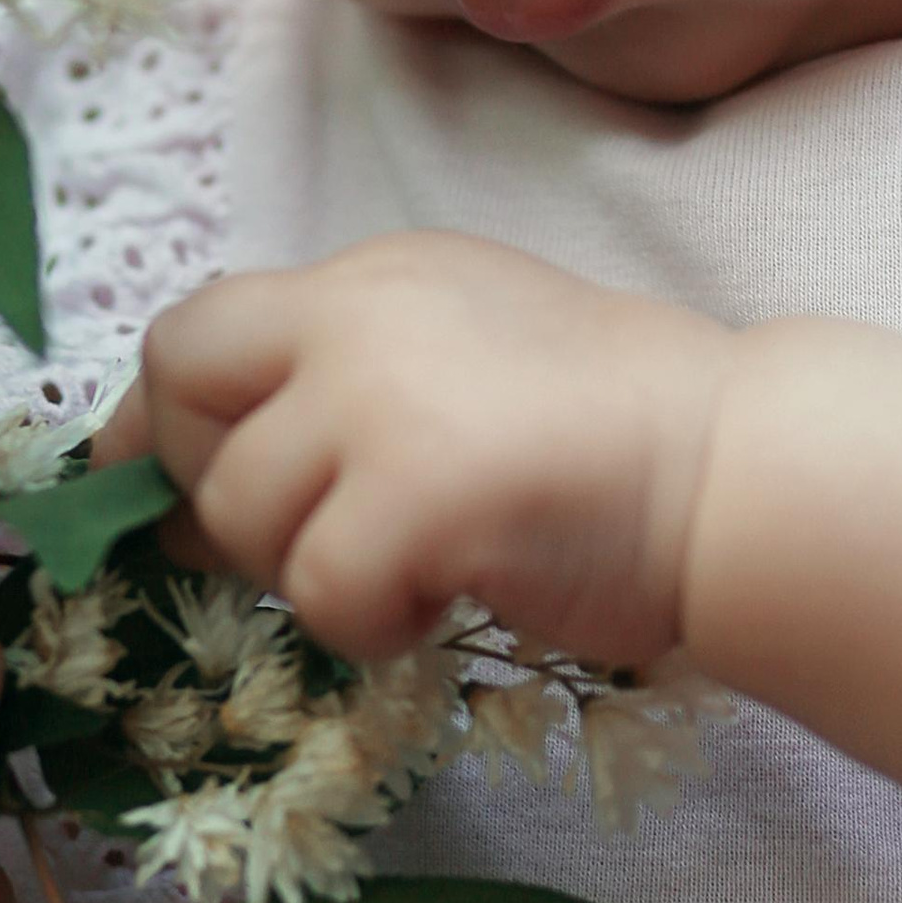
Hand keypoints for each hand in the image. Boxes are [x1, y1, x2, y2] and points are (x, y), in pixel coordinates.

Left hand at [100, 234, 739, 666]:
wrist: (736, 466)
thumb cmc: (617, 437)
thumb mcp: (457, 366)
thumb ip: (337, 393)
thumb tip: (183, 494)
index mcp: (373, 277)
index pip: (193, 328)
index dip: (165, 423)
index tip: (182, 495)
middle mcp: (359, 311)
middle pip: (185, 394)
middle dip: (217, 492)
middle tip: (320, 545)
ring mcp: (381, 395)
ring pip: (244, 512)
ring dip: (313, 572)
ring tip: (418, 571)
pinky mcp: (415, 489)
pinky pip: (321, 591)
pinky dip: (374, 624)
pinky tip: (456, 596)